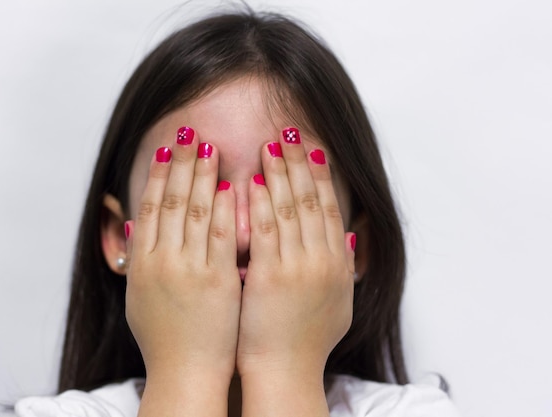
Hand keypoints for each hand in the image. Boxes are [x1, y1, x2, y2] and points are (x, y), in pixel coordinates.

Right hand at [124, 127, 240, 415]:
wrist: (184, 373)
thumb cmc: (164, 339)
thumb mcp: (140, 297)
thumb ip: (140, 259)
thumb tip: (138, 225)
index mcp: (141, 263)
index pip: (150, 205)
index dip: (158, 172)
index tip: (168, 145)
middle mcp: (161, 260)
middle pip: (170, 199)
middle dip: (180, 161)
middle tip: (188, 129)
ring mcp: (188, 269)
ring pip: (193, 210)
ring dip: (201, 174)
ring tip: (208, 144)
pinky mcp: (216, 280)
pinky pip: (219, 235)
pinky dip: (222, 207)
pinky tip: (229, 183)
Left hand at [236, 128, 355, 415]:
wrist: (285, 372)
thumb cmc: (307, 341)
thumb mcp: (338, 303)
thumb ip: (345, 267)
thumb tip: (351, 236)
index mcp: (338, 264)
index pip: (330, 207)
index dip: (321, 174)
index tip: (312, 147)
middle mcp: (323, 260)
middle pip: (312, 199)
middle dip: (300, 162)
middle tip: (290, 130)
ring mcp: (298, 268)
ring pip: (291, 209)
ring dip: (281, 173)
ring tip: (270, 144)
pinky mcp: (270, 277)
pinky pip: (266, 232)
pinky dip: (261, 204)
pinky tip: (254, 181)